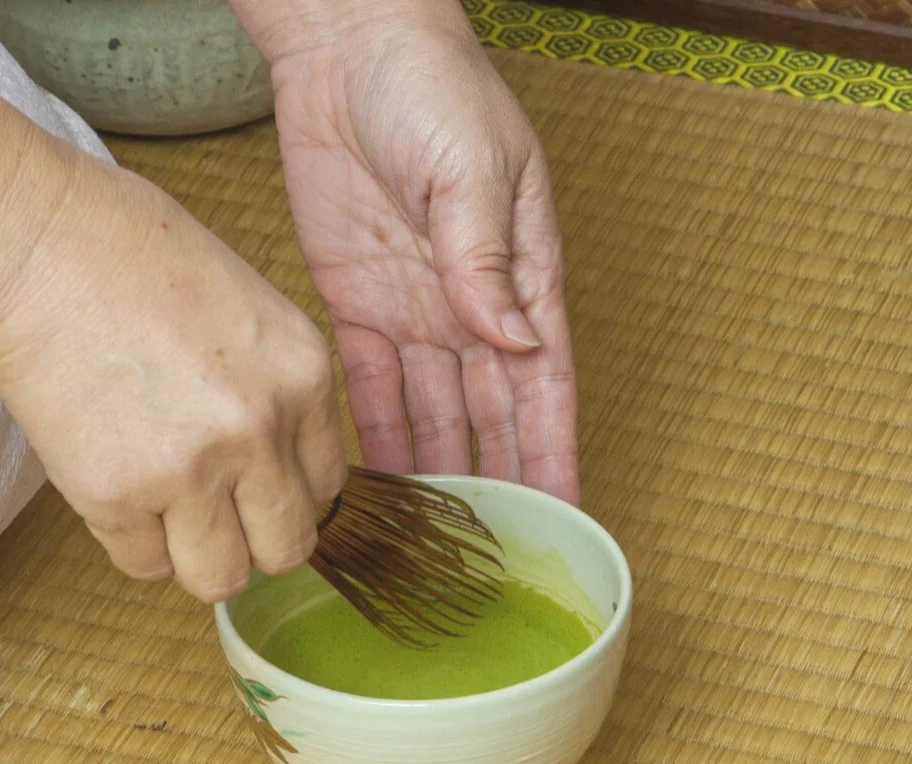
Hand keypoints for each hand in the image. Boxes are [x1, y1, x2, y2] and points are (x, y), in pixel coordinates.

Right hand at [0, 162, 347, 602]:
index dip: (287, 491)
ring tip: (165, 514)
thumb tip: (282, 470)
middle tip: (215, 512)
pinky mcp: (115, 497)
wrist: (36, 248)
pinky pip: (145, 566)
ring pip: (220, 577)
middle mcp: (259, 431)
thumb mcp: (250, 312)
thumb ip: (278, 390)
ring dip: (196, 556)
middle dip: (253, 540)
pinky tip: (116, 488)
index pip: (327, 486)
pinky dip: (132, 543)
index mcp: (304, 375)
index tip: (255, 483)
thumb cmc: (133, 258)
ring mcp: (188, 471)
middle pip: (287, 546)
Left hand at [239, 1, 579, 503]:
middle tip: (497, 563)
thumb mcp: (475, 166)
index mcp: (523, 276)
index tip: (566, 517)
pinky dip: (375, 440)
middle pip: (491, 418)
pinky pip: (369, 390)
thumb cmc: (432, 86)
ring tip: (433, 549)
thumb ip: (487, 257)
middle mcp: (471, 308)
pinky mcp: (354, 307)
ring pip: (432, 416)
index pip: (546, 386)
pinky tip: (374, 491)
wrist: (346, 50)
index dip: (555, 453)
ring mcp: (413, 312)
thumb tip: (512, 340)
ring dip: (436, 479)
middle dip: (499, 488)